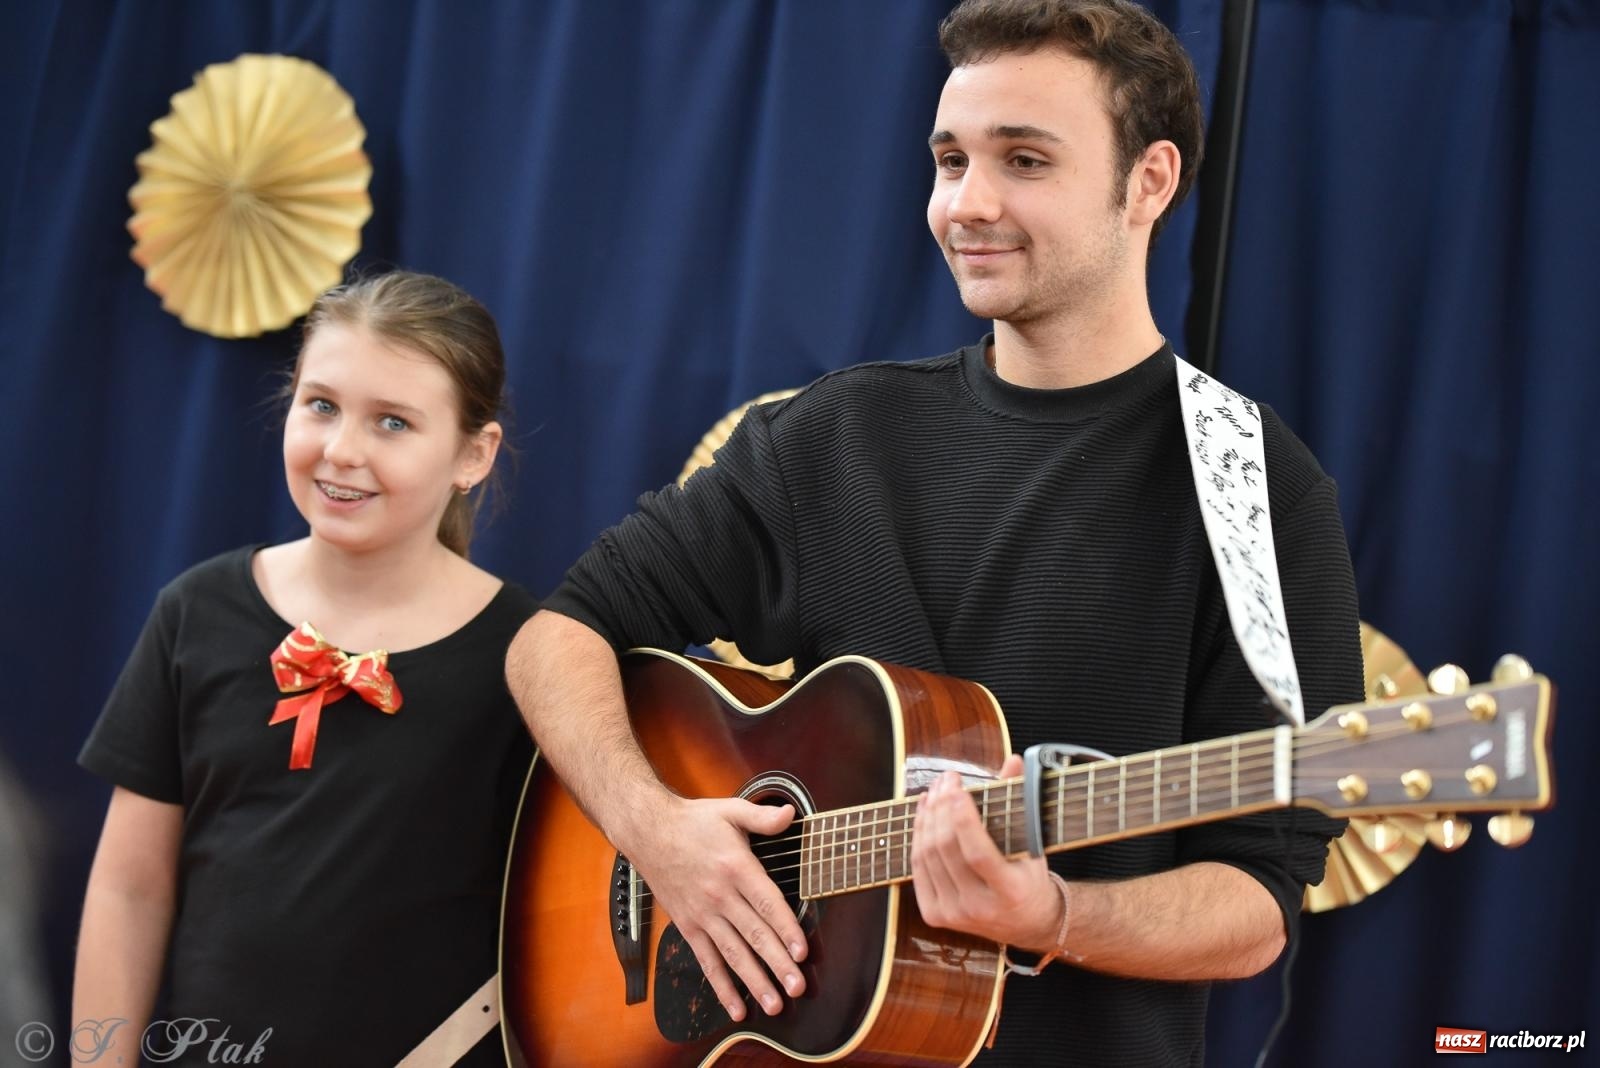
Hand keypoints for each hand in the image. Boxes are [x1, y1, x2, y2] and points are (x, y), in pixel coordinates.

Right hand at [616, 795, 807, 1020]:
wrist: (647, 831)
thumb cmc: (692, 822)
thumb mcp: (730, 811)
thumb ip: (763, 816)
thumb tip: (790, 814)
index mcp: (736, 867)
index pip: (767, 903)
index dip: (786, 928)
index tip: (802, 951)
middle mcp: (720, 896)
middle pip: (754, 934)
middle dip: (778, 964)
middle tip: (797, 988)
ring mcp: (703, 915)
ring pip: (733, 954)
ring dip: (755, 982)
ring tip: (775, 1004)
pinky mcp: (688, 926)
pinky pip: (707, 961)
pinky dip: (722, 987)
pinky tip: (736, 1007)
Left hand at [910, 754, 1063, 949]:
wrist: (1025, 922)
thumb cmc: (1030, 875)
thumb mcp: (1034, 842)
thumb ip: (1021, 800)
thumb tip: (1014, 760)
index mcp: (1010, 892)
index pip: (978, 854)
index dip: (963, 819)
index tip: (957, 788)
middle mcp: (980, 908)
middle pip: (947, 850)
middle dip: (942, 807)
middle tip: (946, 779)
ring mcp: (954, 914)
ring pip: (927, 856)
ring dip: (927, 816)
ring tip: (935, 790)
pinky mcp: (935, 915)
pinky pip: (918, 867)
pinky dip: (918, 835)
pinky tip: (924, 812)